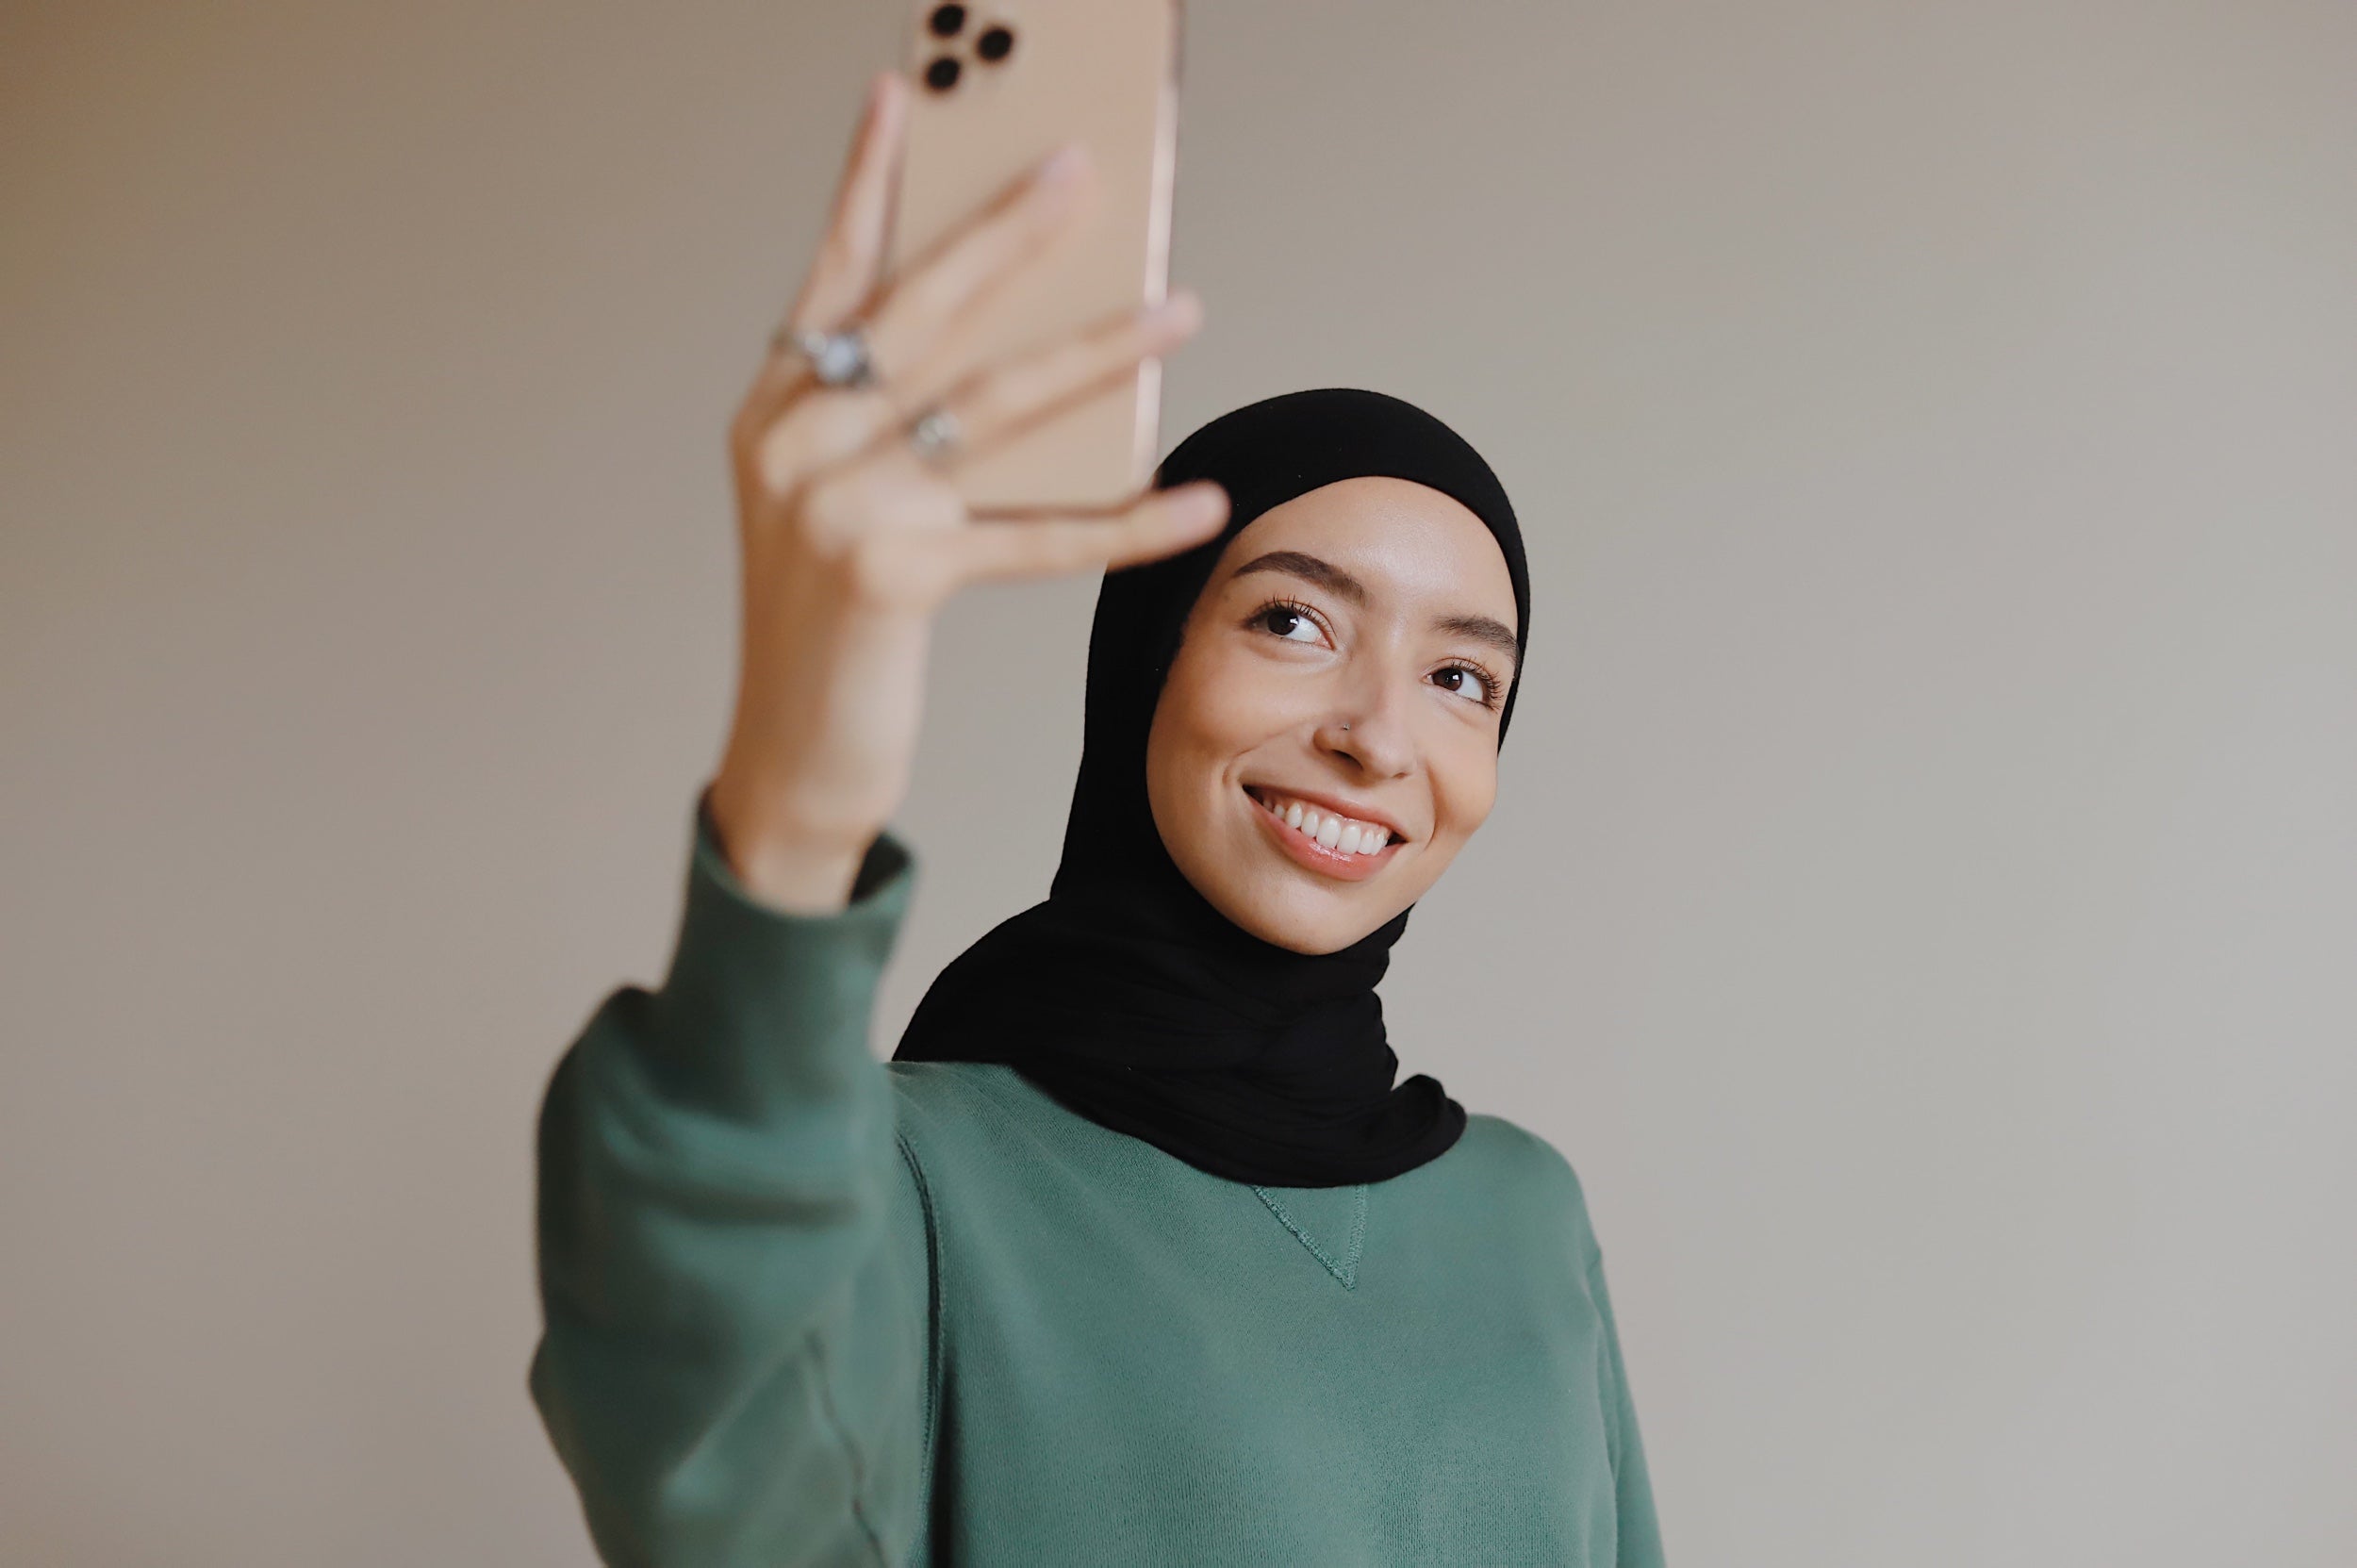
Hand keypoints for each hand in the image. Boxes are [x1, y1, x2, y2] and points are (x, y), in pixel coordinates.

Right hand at [706, 71, 1228, 910]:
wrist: (790, 759)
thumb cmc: (833, 628)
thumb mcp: (835, 506)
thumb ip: (888, 424)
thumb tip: (1012, 351)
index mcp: (775, 410)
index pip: (835, 273)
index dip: (870, 182)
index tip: (907, 91)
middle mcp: (792, 441)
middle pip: (924, 311)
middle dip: (1010, 232)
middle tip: (1084, 170)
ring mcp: (835, 506)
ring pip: (993, 405)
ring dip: (1100, 353)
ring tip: (1181, 308)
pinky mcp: (892, 577)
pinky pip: (1034, 533)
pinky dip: (1124, 522)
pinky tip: (1196, 501)